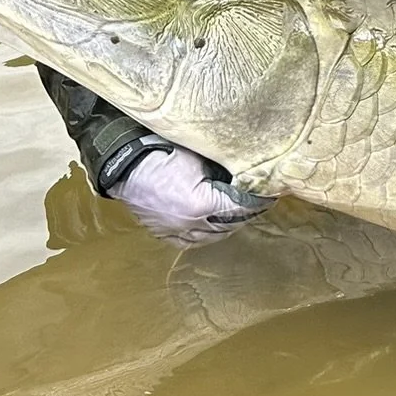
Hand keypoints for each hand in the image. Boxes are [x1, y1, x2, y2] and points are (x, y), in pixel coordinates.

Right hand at [114, 148, 274, 245]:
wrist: (126, 164)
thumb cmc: (164, 153)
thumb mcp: (201, 157)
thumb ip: (224, 170)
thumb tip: (246, 174)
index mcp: (202, 204)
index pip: (241, 207)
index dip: (257, 201)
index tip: (269, 194)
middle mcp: (190, 224)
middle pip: (229, 224)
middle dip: (245, 214)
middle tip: (256, 201)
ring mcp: (175, 232)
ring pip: (212, 236)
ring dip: (227, 225)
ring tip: (238, 212)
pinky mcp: (163, 233)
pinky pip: (190, 242)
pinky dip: (205, 235)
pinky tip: (214, 226)